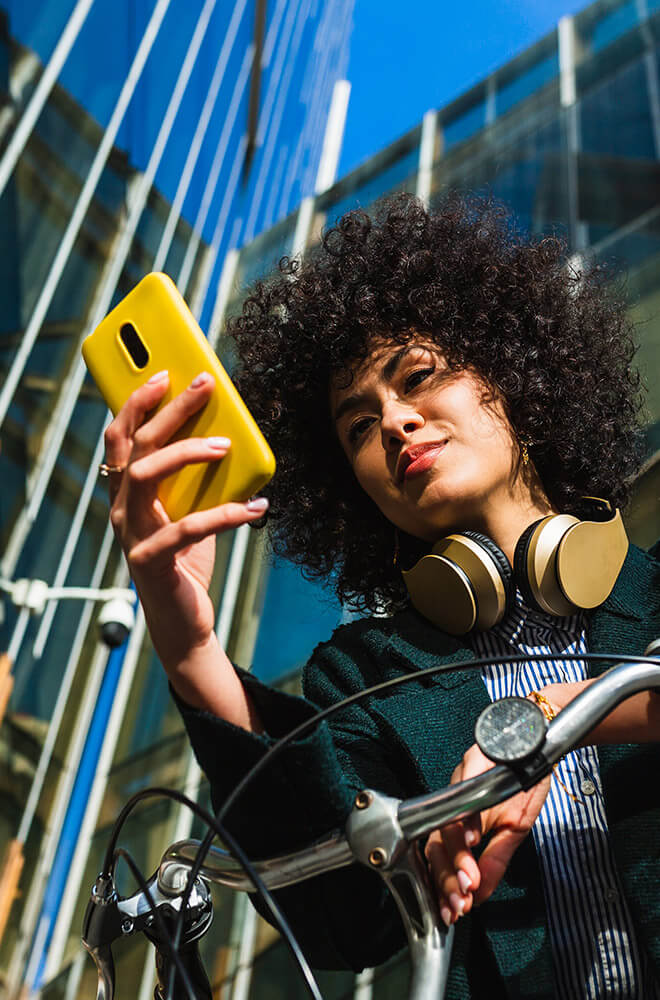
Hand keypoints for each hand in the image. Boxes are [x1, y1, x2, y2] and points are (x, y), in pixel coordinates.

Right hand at [104, 370, 267, 675]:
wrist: (184, 623)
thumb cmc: (188, 561)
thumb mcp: (192, 510)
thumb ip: (198, 479)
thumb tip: (231, 435)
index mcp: (125, 493)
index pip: (120, 437)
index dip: (136, 402)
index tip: (165, 373)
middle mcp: (119, 510)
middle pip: (135, 446)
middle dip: (168, 410)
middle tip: (202, 386)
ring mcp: (130, 536)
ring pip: (145, 476)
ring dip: (186, 452)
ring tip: (224, 445)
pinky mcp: (151, 562)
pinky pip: (186, 528)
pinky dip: (224, 514)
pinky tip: (256, 508)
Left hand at [424, 743, 550, 926]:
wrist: (541, 746)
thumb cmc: (524, 782)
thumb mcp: (514, 830)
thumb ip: (496, 862)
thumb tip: (480, 897)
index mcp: (460, 816)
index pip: (442, 854)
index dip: (445, 883)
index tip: (455, 909)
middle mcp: (455, 797)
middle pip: (438, 841)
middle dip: (448, 877)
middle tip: (460, 902)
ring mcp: (462, 777)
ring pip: (447, 820)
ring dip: (457, 856)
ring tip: (467, 882)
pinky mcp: (476, 758)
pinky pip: (466, 788)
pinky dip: (468, 815)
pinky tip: (471, 839)